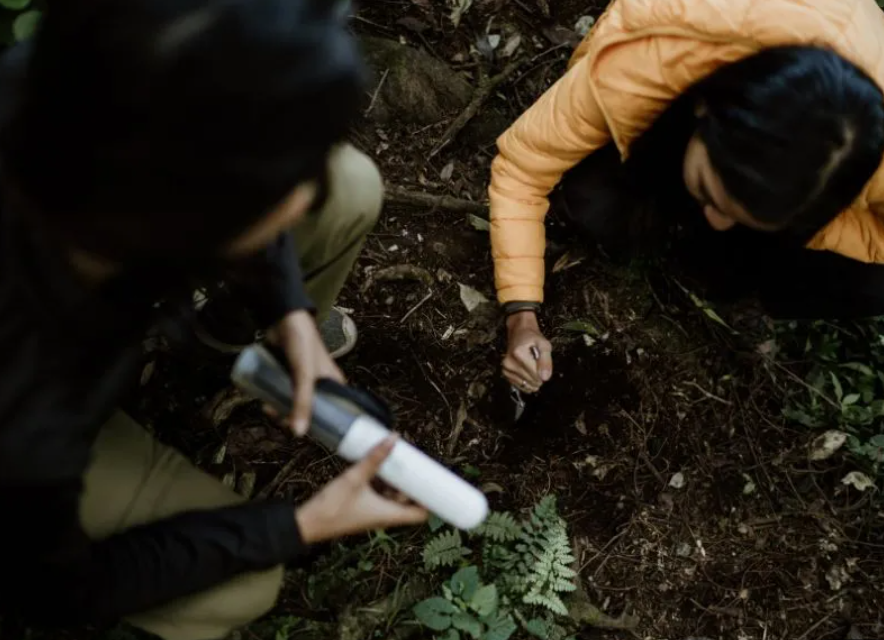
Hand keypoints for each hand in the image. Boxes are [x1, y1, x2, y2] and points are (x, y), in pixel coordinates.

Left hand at [271, 309, 344, 435]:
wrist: (283, 318)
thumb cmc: (302, 344)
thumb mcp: (304, 376)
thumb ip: (302, 403)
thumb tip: (297, 434)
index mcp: (334, 386)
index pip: (331, 415)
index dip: (319, 427)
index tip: (301, 434)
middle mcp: (320, 385)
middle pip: (308, 411)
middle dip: (290, 418)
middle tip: (274, 415)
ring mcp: (302, 380)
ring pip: (292, 403)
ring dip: (279, 409)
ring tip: (265, 406)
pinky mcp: (287, 375)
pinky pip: (281, 392)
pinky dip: (273, 398)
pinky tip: (263, 400)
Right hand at [295, 436, 428, 543]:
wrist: (307, 524)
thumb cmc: (331, 507)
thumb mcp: (355, 478)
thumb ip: (374, 458)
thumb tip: (394, 438)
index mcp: (388, 515)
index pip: (420, 514)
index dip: (432, 501)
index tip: (436, 483)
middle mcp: (383, 517)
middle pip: (408, 504)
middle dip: (413, 485)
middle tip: (418, 465)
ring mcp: (372, 514)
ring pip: (393, 498)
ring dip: (397, 483)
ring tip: (400, 462)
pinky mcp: (362, 509)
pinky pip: (380, 496)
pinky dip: (383, 484)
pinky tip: (378, 468)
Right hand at [503, 311, 552, 392]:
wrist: (519, 332)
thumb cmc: (532, 337)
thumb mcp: (544, 345)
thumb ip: (546, 361)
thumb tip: (545, 378)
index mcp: (519, 354)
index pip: (536, 375)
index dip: (543, 372)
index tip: (542, 363)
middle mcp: (509, 362)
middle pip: (531, 381)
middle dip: (538, 376)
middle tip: (537, 364)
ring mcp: (505, 368)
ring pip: (525, 385)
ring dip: (532, 380)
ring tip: (532, 367)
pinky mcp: (505, 372)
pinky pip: (519, 385)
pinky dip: (526, 382)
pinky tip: (528, 374)